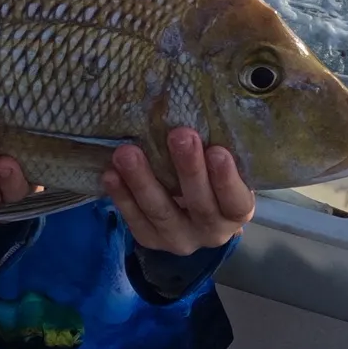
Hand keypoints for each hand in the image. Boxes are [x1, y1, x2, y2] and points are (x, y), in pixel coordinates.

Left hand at [103, 128, 253, 254]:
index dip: (227, 179)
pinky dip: (122, 196)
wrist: (193, 210)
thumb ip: (220, 148)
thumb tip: (202, 109)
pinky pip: (135, 220)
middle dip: (188, 169)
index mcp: (236, 212)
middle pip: (200, 205)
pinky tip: (110, 174)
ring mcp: (179, 239)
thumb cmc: (213, 175)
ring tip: (127, 153)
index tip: (217, 150)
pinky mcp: (151, 239)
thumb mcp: (227, 165)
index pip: (235, 201)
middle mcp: (211, 232)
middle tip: (179, 135)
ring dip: (143, 181)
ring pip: (161, 212)